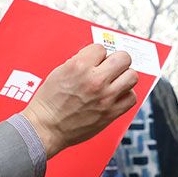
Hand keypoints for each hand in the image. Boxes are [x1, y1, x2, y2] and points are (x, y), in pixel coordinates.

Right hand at [20, 44, 138, 156]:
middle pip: (123, 58)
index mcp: (79, 66)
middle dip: (116, 61)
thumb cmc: (48, 103)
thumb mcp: (59, 72)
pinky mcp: (111, 112)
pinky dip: (126, 95)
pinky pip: (131, 98)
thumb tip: (96, 58)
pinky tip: (117, 95)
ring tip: (115, 81)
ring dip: (124, 76)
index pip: (101, 48)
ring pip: (132, 76)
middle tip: (110, 67)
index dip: (97, 54)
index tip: (94, 61)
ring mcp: (106, 97)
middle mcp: (95, 80)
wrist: (45, 128)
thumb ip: (80, 62)